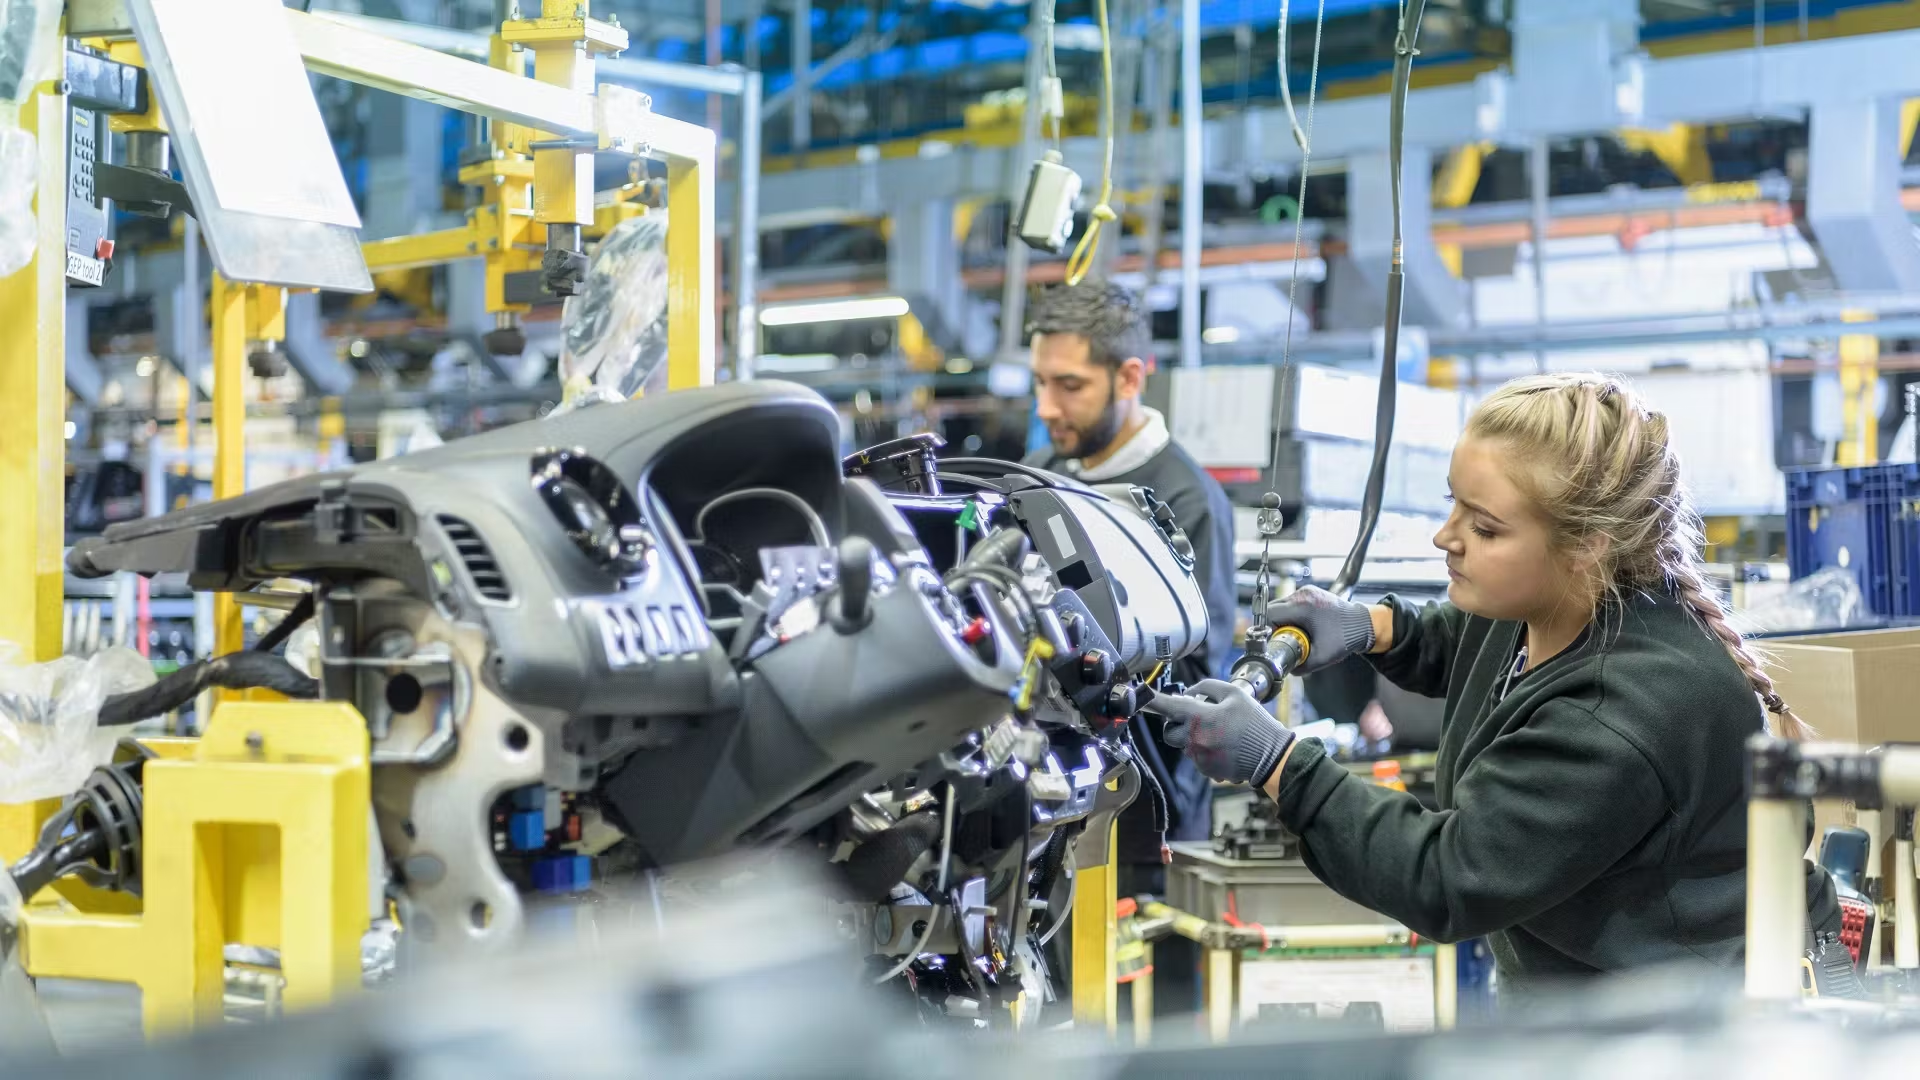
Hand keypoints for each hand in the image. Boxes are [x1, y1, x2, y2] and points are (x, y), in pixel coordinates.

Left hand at [1150, 679, 1293, 787]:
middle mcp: (1195, 740)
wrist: (1272, 755)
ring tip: (1220, 732)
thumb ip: (1206, 688)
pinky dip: (1205, 750)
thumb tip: (1186, 694)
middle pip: (1170, 732)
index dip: (1152, 700)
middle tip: (1197, 717)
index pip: (1168, 707)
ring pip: (1184, 745)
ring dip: (1194, 737)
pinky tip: (1224, 746)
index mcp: (1201, 718)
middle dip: (1177, 724)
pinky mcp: (1206, 771)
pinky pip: (1197, 757)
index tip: (1142, 697)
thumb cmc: (1254, 722)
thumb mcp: (1235, 694)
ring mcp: (1200, 758)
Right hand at [1264, 586, 1377, 674]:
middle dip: (1274, 626)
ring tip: (1295, 634)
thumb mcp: (1321, 657)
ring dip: (1284, 621)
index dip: (1267, 629)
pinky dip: (1292, 616)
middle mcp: (1303, 594)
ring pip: (1282, 606)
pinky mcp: (1311, 594)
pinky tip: (1302, 627)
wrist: (1364, 625)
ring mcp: (1307, 592)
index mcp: (1302, 606)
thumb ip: (1299, 665)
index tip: (1273, 641)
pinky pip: (1292, 604)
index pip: (1269, 614)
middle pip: (1273, 609)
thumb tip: (1285, 669)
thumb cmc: (1346, 637)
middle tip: (1284, 640)